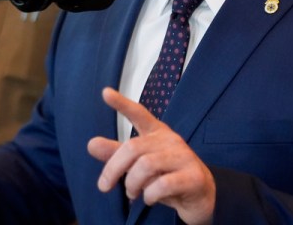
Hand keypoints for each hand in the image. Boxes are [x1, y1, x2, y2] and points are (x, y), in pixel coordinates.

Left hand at [87, 87, 214, 224]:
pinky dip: (149, 195)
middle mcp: (171, 140)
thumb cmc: (166, 175)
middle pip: (133, 148)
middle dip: (113, 169)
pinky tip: (149, 199)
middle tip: (104, 186)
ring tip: (132, 193)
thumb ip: (117, 155)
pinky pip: (163, 184)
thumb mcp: (139, 165)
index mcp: (157, 133)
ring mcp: (184, 157)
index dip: (122, 104)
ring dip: (132, 184)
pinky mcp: (193, 177)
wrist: (200, 196)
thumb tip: (91, 144)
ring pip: (146, 166)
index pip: (139, 114)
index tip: (105, 93)